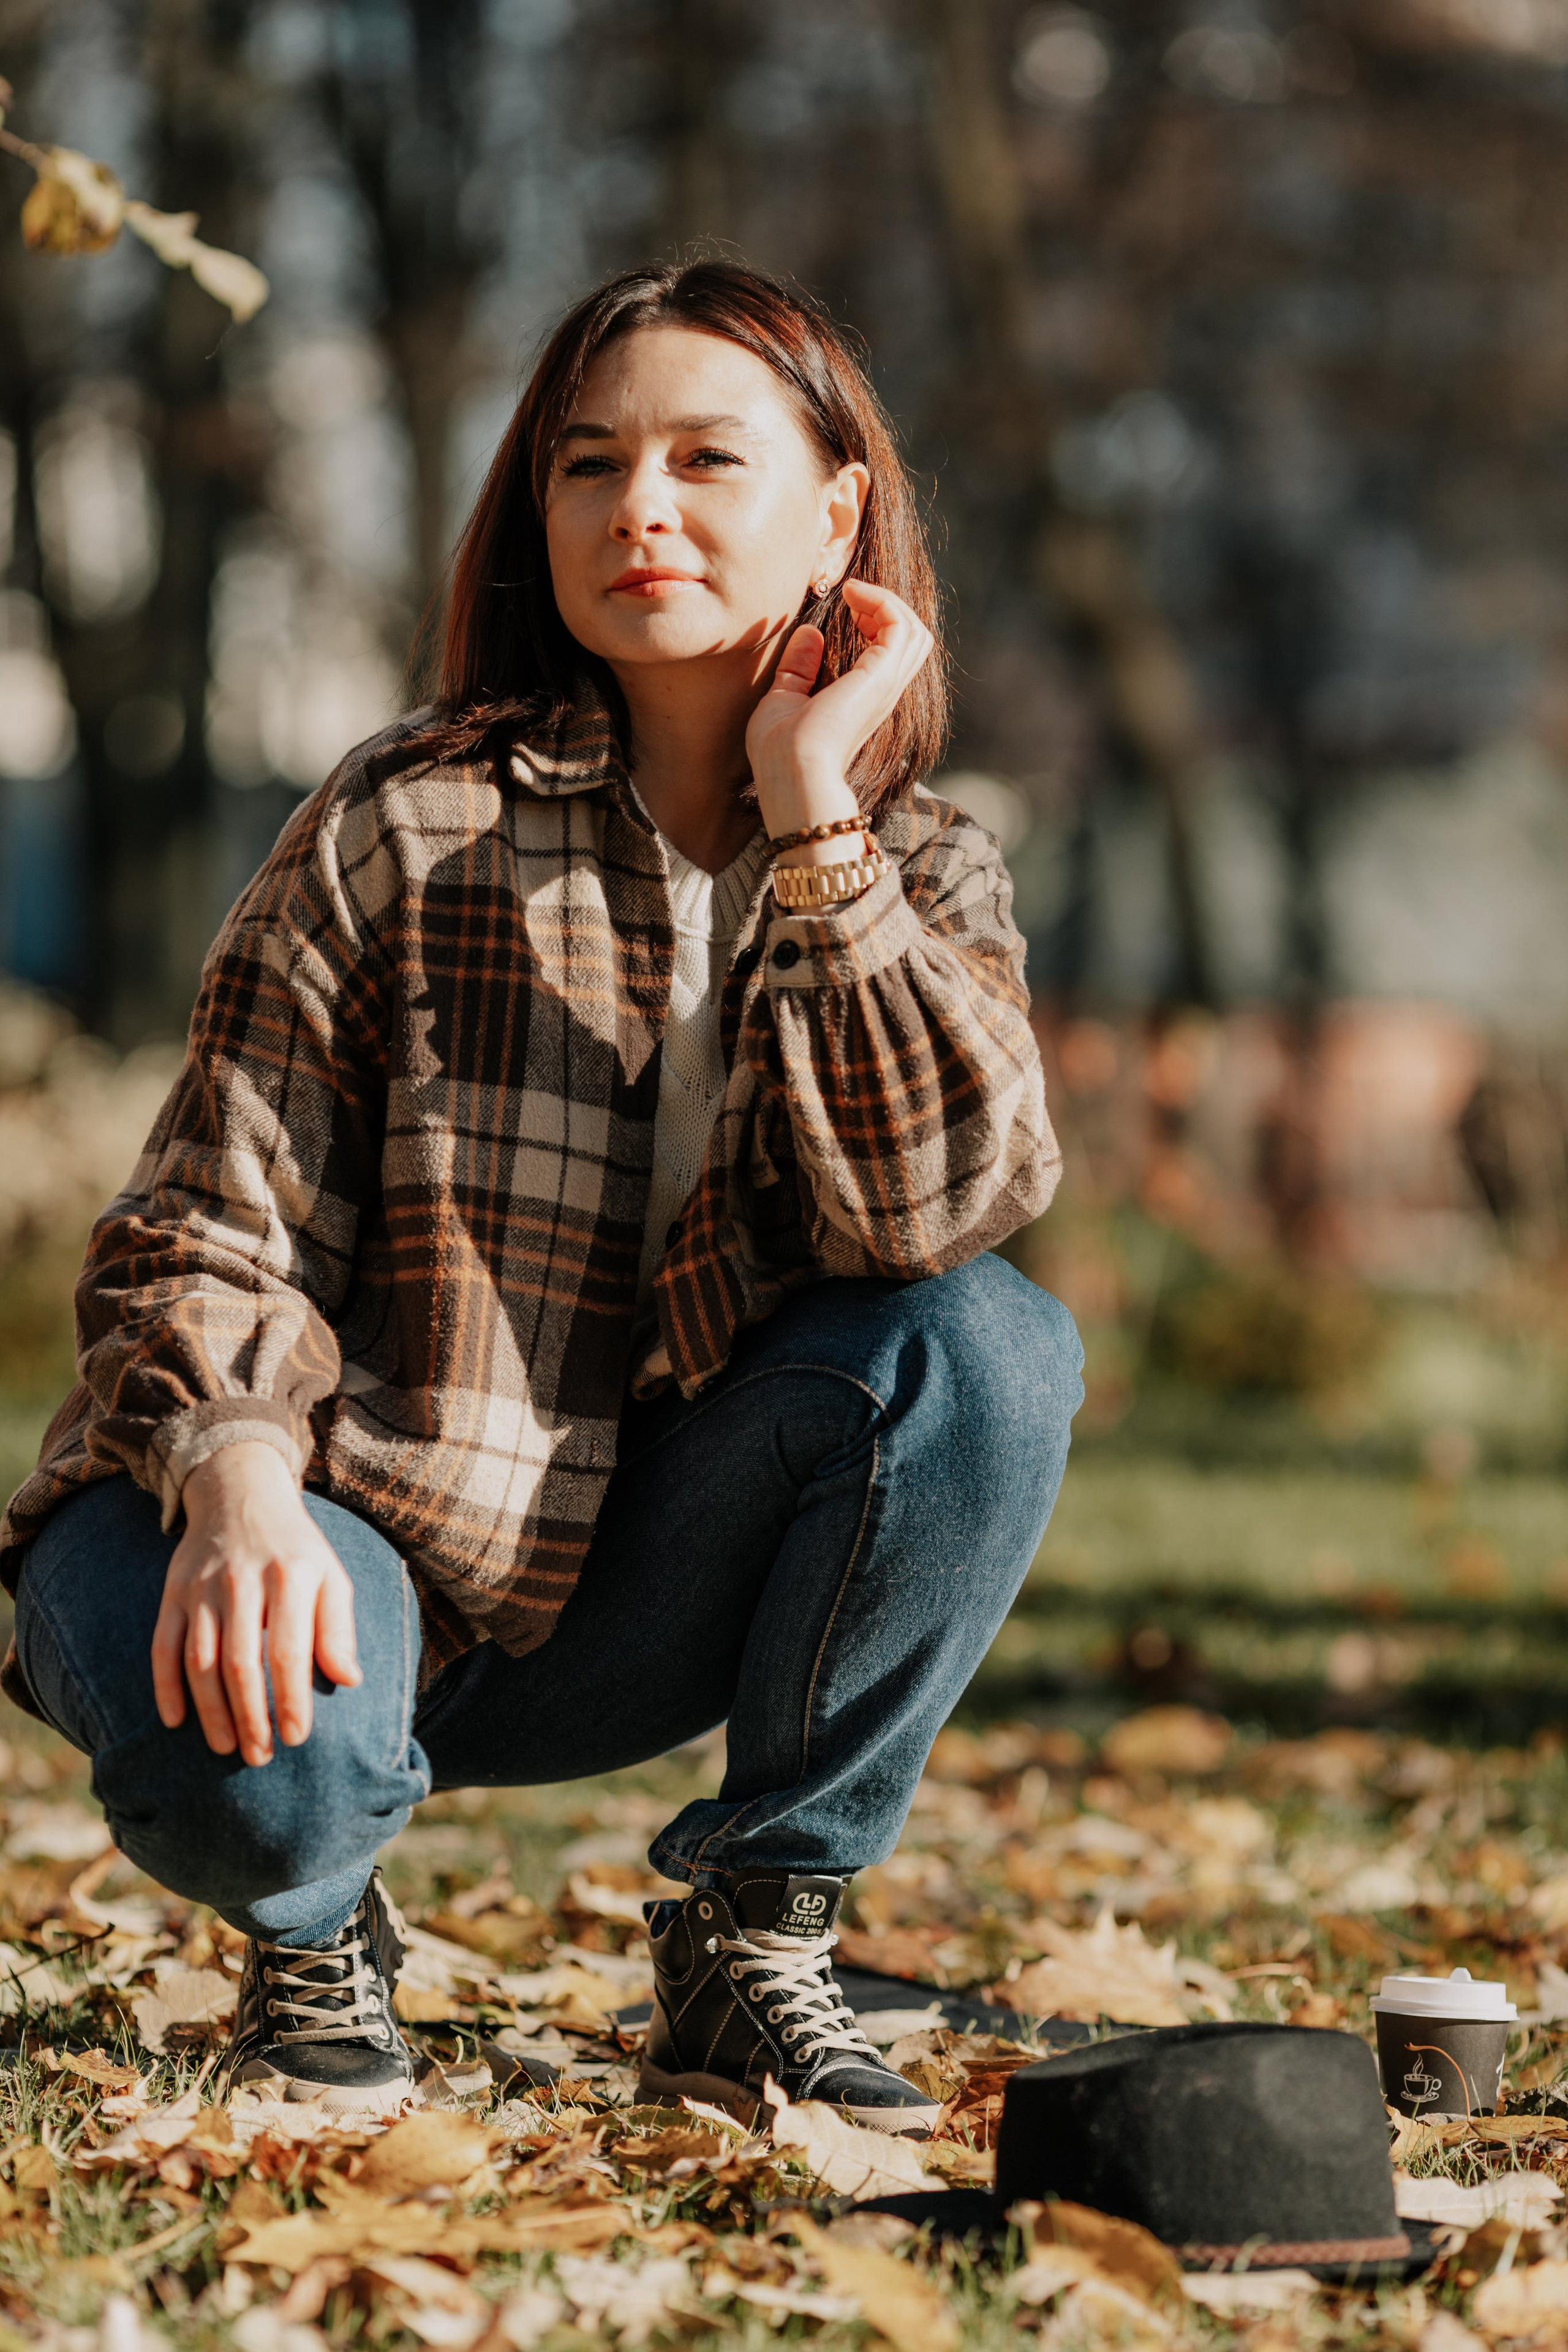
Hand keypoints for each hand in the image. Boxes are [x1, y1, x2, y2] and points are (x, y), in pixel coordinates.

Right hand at [151, 1441, 360, 1765]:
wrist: (239, 1493)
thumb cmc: (294, 1548)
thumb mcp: (330, 1575)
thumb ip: (338, 1627)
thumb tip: (349, 1680)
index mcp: (290, 1576)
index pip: (289, 1650)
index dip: (291, 1699)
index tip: (297, 1738)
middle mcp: (242, 1580)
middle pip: (240, 1662)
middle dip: (250, 1716)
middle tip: (260, 1755)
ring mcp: (202, 1587)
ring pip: (199, 1660)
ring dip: (210, 1710)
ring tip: (225, 1747)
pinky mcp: (173, 1592)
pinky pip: (162, 1646)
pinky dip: (164, 1686)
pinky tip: (174, 1721)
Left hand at [746, 580, 934, 840]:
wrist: (791, 772)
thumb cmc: (781, 751)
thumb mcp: (784, 698)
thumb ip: (799, 667)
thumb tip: (809, 634)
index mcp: (865, 699)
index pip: (893, 653)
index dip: (876, 621)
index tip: (845, 606)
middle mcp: (883, 692)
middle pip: (913, 639)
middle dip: (887, 608)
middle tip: (852, 597)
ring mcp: (885, 684)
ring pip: (915, 630)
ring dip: (886, 602)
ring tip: (853, 594)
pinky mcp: (880, 676)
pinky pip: (899, 625)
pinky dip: (881, 602)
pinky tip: (852, 597)